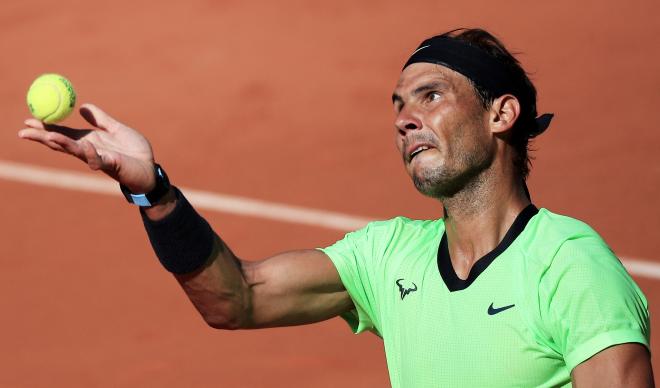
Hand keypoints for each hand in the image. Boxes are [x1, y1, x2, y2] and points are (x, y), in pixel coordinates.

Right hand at [19, 103, 156, 192]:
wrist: (150, 168)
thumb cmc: (134, 151)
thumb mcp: (116, 129)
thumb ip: (100, 119)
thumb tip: (82, 106)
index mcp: (89, 140)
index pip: (63, 132)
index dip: (46, 126)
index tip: (28, 119)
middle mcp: (89, 150)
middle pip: (61, 143)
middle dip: (42, 137)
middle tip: (23, 132)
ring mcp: (98, 158)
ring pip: (75, 151)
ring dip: (61, 144)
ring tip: (48, 136)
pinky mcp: (111, 165)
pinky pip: (97, 159)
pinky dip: (90, 152)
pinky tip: (85, 145)